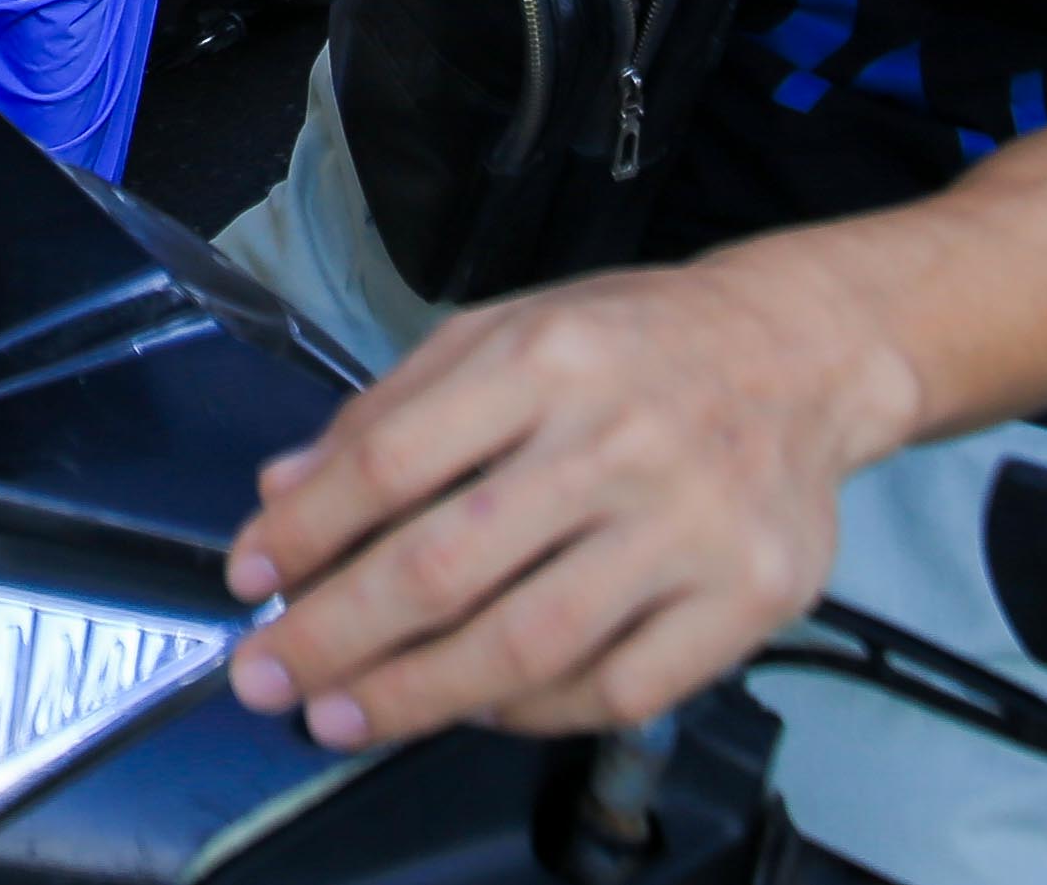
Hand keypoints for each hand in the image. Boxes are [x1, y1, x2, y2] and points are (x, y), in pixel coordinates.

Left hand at [221, 252, 910, 751]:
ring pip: (528, 643)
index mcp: (544, 360)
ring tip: (345, 715)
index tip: (247, 581)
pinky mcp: (746, 597)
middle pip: (447, 565)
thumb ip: (389, 411)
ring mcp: (689, 527)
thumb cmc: (633, 346)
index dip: (304, 533)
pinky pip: (619, 687)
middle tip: (269, 678)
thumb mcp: (502, 331)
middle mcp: (617, 441)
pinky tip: (478, 708)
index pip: (391, 460)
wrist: (799, 351)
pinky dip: (535, 712)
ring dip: (417, 696)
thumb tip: (281, 496)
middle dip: (336, 635)